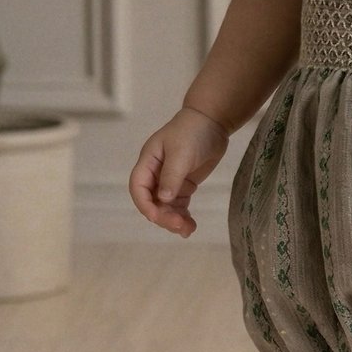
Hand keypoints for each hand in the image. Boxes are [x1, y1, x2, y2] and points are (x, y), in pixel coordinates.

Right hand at [128, 105, 229, 237]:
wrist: (213, 121)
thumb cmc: (193, 132)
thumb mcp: (181, 153)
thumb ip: (172, 176)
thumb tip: (163, 200)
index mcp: (148, 163)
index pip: (138, 188)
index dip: (145, 205)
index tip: (158, 217)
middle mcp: (155, 174)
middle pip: (152, 201)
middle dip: (163, 216)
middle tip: (180, 226)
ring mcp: (169, 180)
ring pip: (165, 207)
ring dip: (173, 220)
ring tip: (188, 230)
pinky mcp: (183, 185)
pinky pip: (178, 205)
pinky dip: (183, 216)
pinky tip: (191, 226)